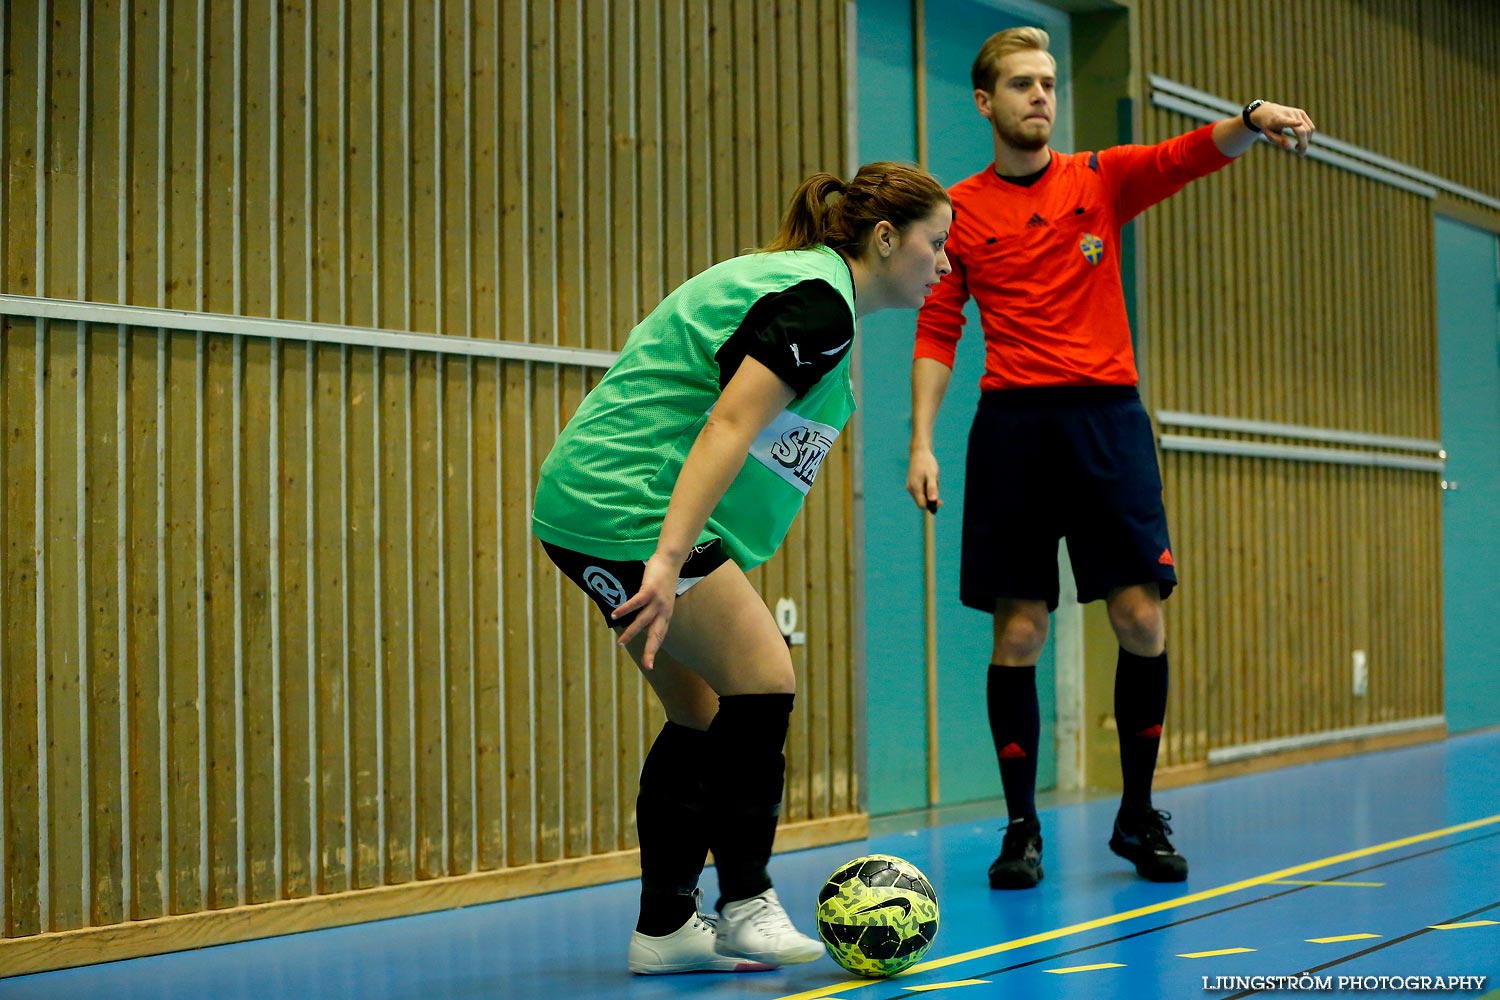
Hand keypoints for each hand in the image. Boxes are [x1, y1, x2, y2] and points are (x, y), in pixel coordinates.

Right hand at [611, 552, 680, 668]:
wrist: (670, 560)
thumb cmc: (663, 580)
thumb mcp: (661, 599)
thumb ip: (652, 612)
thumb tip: (641, 623)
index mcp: (666, 614)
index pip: (659, 635)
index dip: (654, 649)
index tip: (650, 664)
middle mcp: (663, 611)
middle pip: (656, 634)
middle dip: (651, 650)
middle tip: (647, 665)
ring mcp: (657, 601)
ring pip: (643, 621)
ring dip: (631, 633)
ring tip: (620, 643)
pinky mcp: (650, 590)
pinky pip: (635, 603)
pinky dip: (625, 609)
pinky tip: (614, 615)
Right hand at [906, 448, 941, 512]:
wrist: (919, 452)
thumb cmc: (927, 462)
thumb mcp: (932, 475)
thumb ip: (932, 488)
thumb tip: (933, 500)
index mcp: (915, 488)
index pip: (922, 505)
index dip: (932, 505)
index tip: (941, 500)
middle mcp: (910, 489)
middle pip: (922, 501)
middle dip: (931, 497)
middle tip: (936, 484)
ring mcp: (910, 486)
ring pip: (922, 496)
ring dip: (929, 492)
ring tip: (932, 478)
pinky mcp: (912, 484)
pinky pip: (920, 491)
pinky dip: (927, 488)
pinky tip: (929, 478)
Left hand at [1250, 101, 1315, 154]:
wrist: (1268, 111)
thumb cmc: (1268, 125)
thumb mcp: (1268, 134)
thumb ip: (1278, 140)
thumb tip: (1288, 147)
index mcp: (1279, 120)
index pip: (1286, 121)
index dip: (1293, 123)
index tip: (1299, 123)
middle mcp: (1290, 114)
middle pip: (1302, 131)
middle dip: (1304, 144)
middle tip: (1300, 154)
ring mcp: (1297, 112)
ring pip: (1309, 129)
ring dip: (1306, 140)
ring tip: (1297, 148)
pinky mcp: (1302, 113)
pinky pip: (1310, 126)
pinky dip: (1308, 135)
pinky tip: (1300, 141)